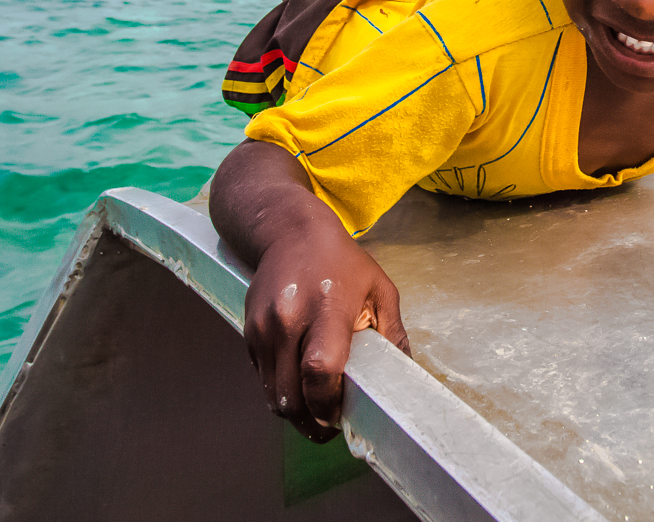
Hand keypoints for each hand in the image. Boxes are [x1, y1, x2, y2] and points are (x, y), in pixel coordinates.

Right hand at [242, 234, 409, 441]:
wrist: (288, 231)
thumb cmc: (340, 260)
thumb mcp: (379, 288)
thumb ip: (393, 334)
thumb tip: (405, 375)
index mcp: (326, 308)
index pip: (320, 370)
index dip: (329, 404)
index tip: (342, 414)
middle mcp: (287, 320)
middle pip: (290, 396)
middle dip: (311, 421)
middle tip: (331, 423)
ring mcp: (263, 328)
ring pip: (272, 394)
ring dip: (294, 411)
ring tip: (317, 407)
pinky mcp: (248, 332)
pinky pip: (262, 378)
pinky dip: (280, 390)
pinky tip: (300, 383)